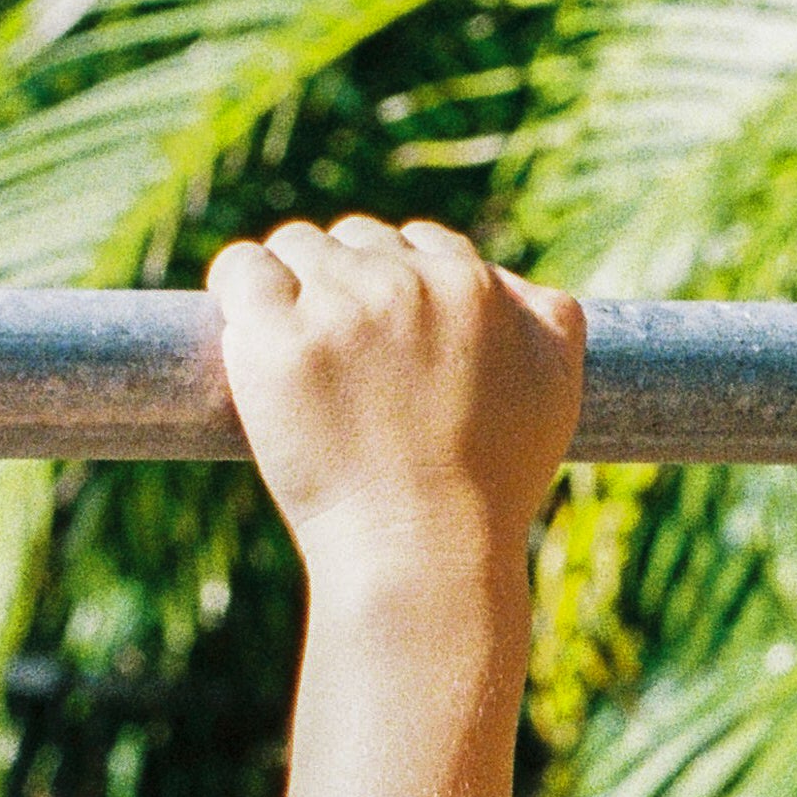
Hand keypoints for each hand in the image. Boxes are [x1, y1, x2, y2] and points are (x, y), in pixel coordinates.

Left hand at [208, 215, 585, 596]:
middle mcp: (406, 282)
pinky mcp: (278, 337)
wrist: (424, 557)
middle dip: (348, 284)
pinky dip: (238, 291)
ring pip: (297, 246)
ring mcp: (339, 305)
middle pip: (357, 240)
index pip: (421, 244)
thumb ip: (552, 321)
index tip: (387, 340)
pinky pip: (242, 271)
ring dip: (292, 287)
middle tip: (344, 360)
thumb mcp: (557, 396)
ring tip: (299, 357)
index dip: (401, 287)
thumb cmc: (489, 492)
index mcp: (472, 287)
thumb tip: (514, 282)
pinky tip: (250, 334)